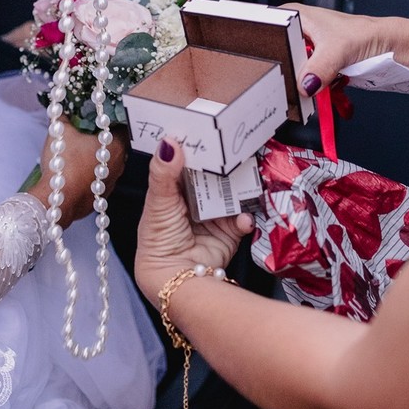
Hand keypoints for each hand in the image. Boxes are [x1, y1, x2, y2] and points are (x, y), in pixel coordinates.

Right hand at [27, 121, 127, 226]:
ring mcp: (112, 183)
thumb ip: (64, 116)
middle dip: (104, 139)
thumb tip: (62, 109)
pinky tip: (78, 171)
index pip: (123, 126)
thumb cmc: (63, 164)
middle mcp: (119, 165)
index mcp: (116, 146)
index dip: (111, 119)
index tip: (100, 115)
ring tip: (81, 151)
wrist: (58, 200)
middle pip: (116, 145)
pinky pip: (100, 180)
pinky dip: (93, 175)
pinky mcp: (101, 197)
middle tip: (88, 131)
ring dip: (98, 158)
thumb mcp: (60, 132)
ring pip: (109, 164)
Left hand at [134, 138, 252, 303]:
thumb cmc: (159, 239)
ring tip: (249, 178)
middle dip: (226, 165)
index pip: (189, 162)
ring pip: (233, 193)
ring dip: (241, 188)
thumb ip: (164, 172)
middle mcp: (195, 199)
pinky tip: (243, 219)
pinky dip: (246, 217)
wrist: (176, 278)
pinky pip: (244, 217)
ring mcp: (214, 215)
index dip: (199, 148)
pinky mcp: (230, 231)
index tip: (212, 129)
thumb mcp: (159, 201)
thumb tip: (169, 141)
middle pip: (215, 175)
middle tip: (238, 150)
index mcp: (175, 188)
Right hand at [281, 2, 390, 96]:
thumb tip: (304, 85)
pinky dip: (314, 88)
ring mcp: (307, 48)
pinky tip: (322, 89)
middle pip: (280, 57)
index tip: (278, 71)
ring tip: (315, 86)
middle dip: (289, 74)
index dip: (271, 54)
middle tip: (299, 83)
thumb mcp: (336, 51)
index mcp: (294, 16)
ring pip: (293, 70)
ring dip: (303, 83)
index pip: (269, 35)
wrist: (386, 45)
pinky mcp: (316, 63)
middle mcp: (298, 31)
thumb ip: (318, 69)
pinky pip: (306, 79)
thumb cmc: (365, 33)